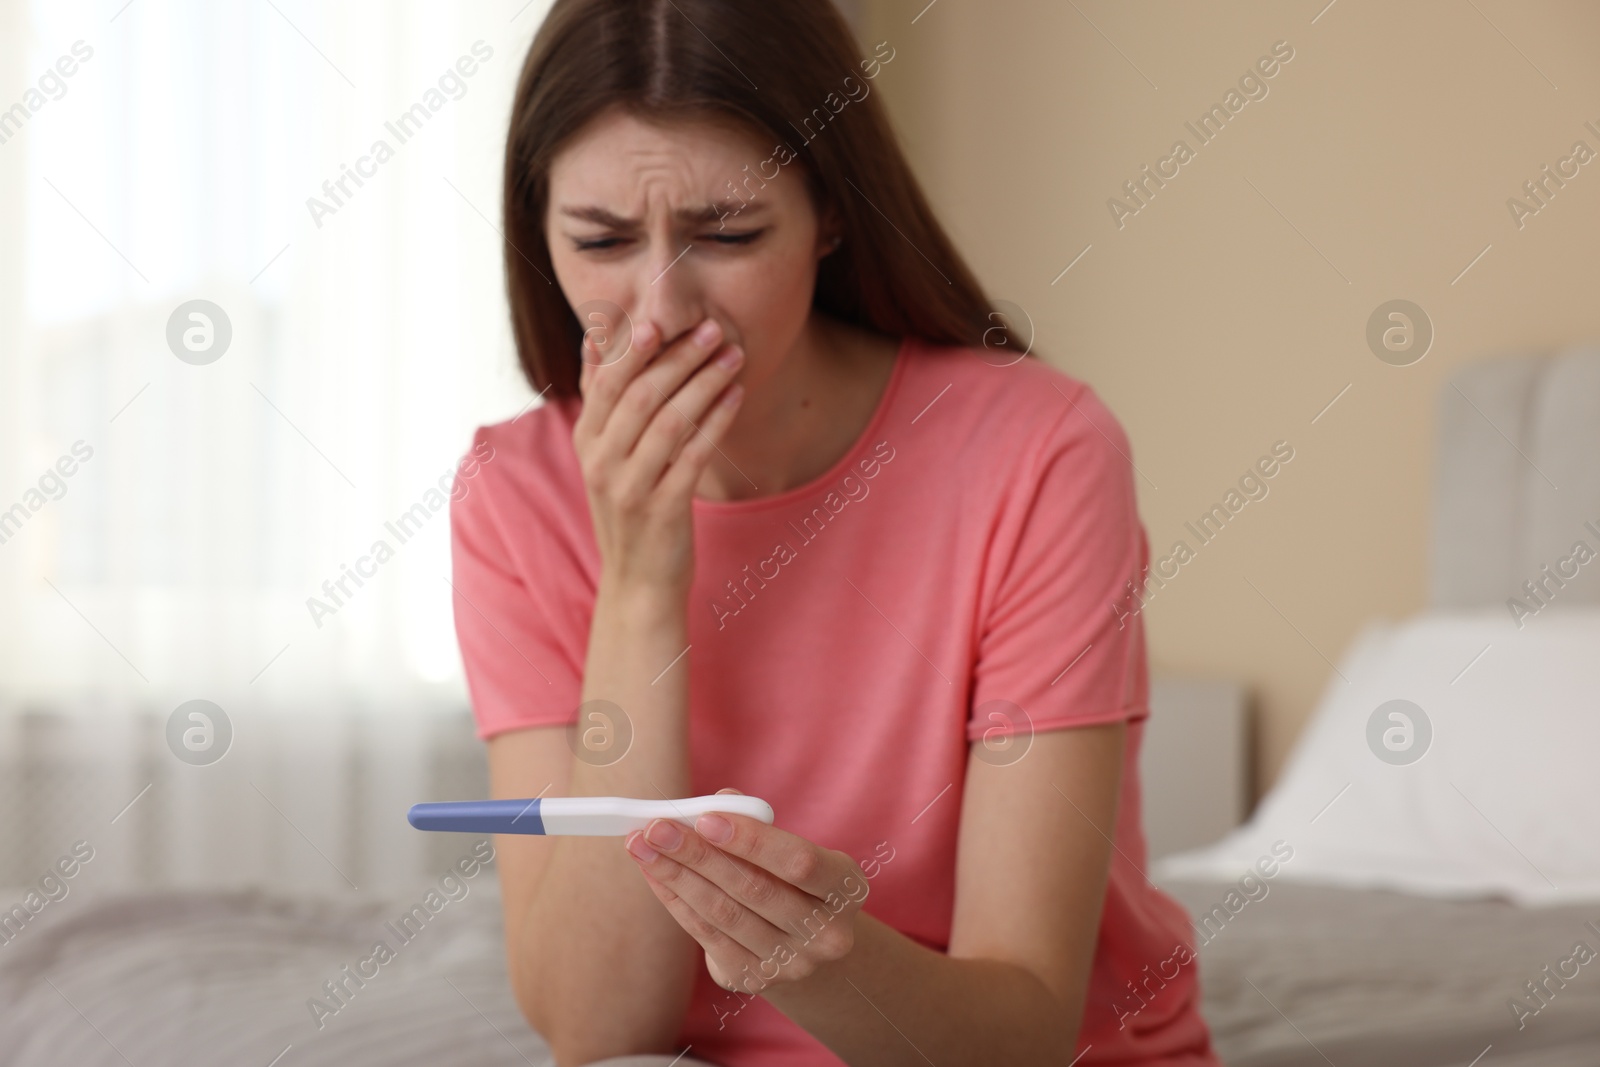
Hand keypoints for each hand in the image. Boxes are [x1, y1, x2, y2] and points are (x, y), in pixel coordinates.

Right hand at [573, 315, 745, 596]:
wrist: (637, 582)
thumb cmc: (630, 508)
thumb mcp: (604, 455)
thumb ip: (601, 400)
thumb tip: (595, 339)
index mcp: (587, 441)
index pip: (607, 382)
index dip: (633, 348)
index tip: (662, 317)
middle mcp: (602, 461)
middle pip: (640, 394)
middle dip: (678, 357)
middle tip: (712, 329)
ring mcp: (630, 487)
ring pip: (669, 420)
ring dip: (704, 382)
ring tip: (733, 355)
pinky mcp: (663, 509)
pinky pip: (694, 455)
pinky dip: (717, 421)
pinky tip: (736, 396)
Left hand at [623, 788, 869, 996]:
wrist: (810, 945)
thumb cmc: (796, 881)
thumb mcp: (796, 850)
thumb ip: (760, 824)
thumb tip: (716, 800)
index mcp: (845, 888)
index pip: (798, 862)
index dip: (751, 841)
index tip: (705, 818)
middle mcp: (826, 933)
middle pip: (753, 889)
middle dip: (698, 855)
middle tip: (657, 828)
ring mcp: (791, 963)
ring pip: (724, 914)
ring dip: (676, 877)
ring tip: (643, 847)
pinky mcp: (755, 979)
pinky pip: (707, 935)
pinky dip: (676, 901)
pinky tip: (654, 875)